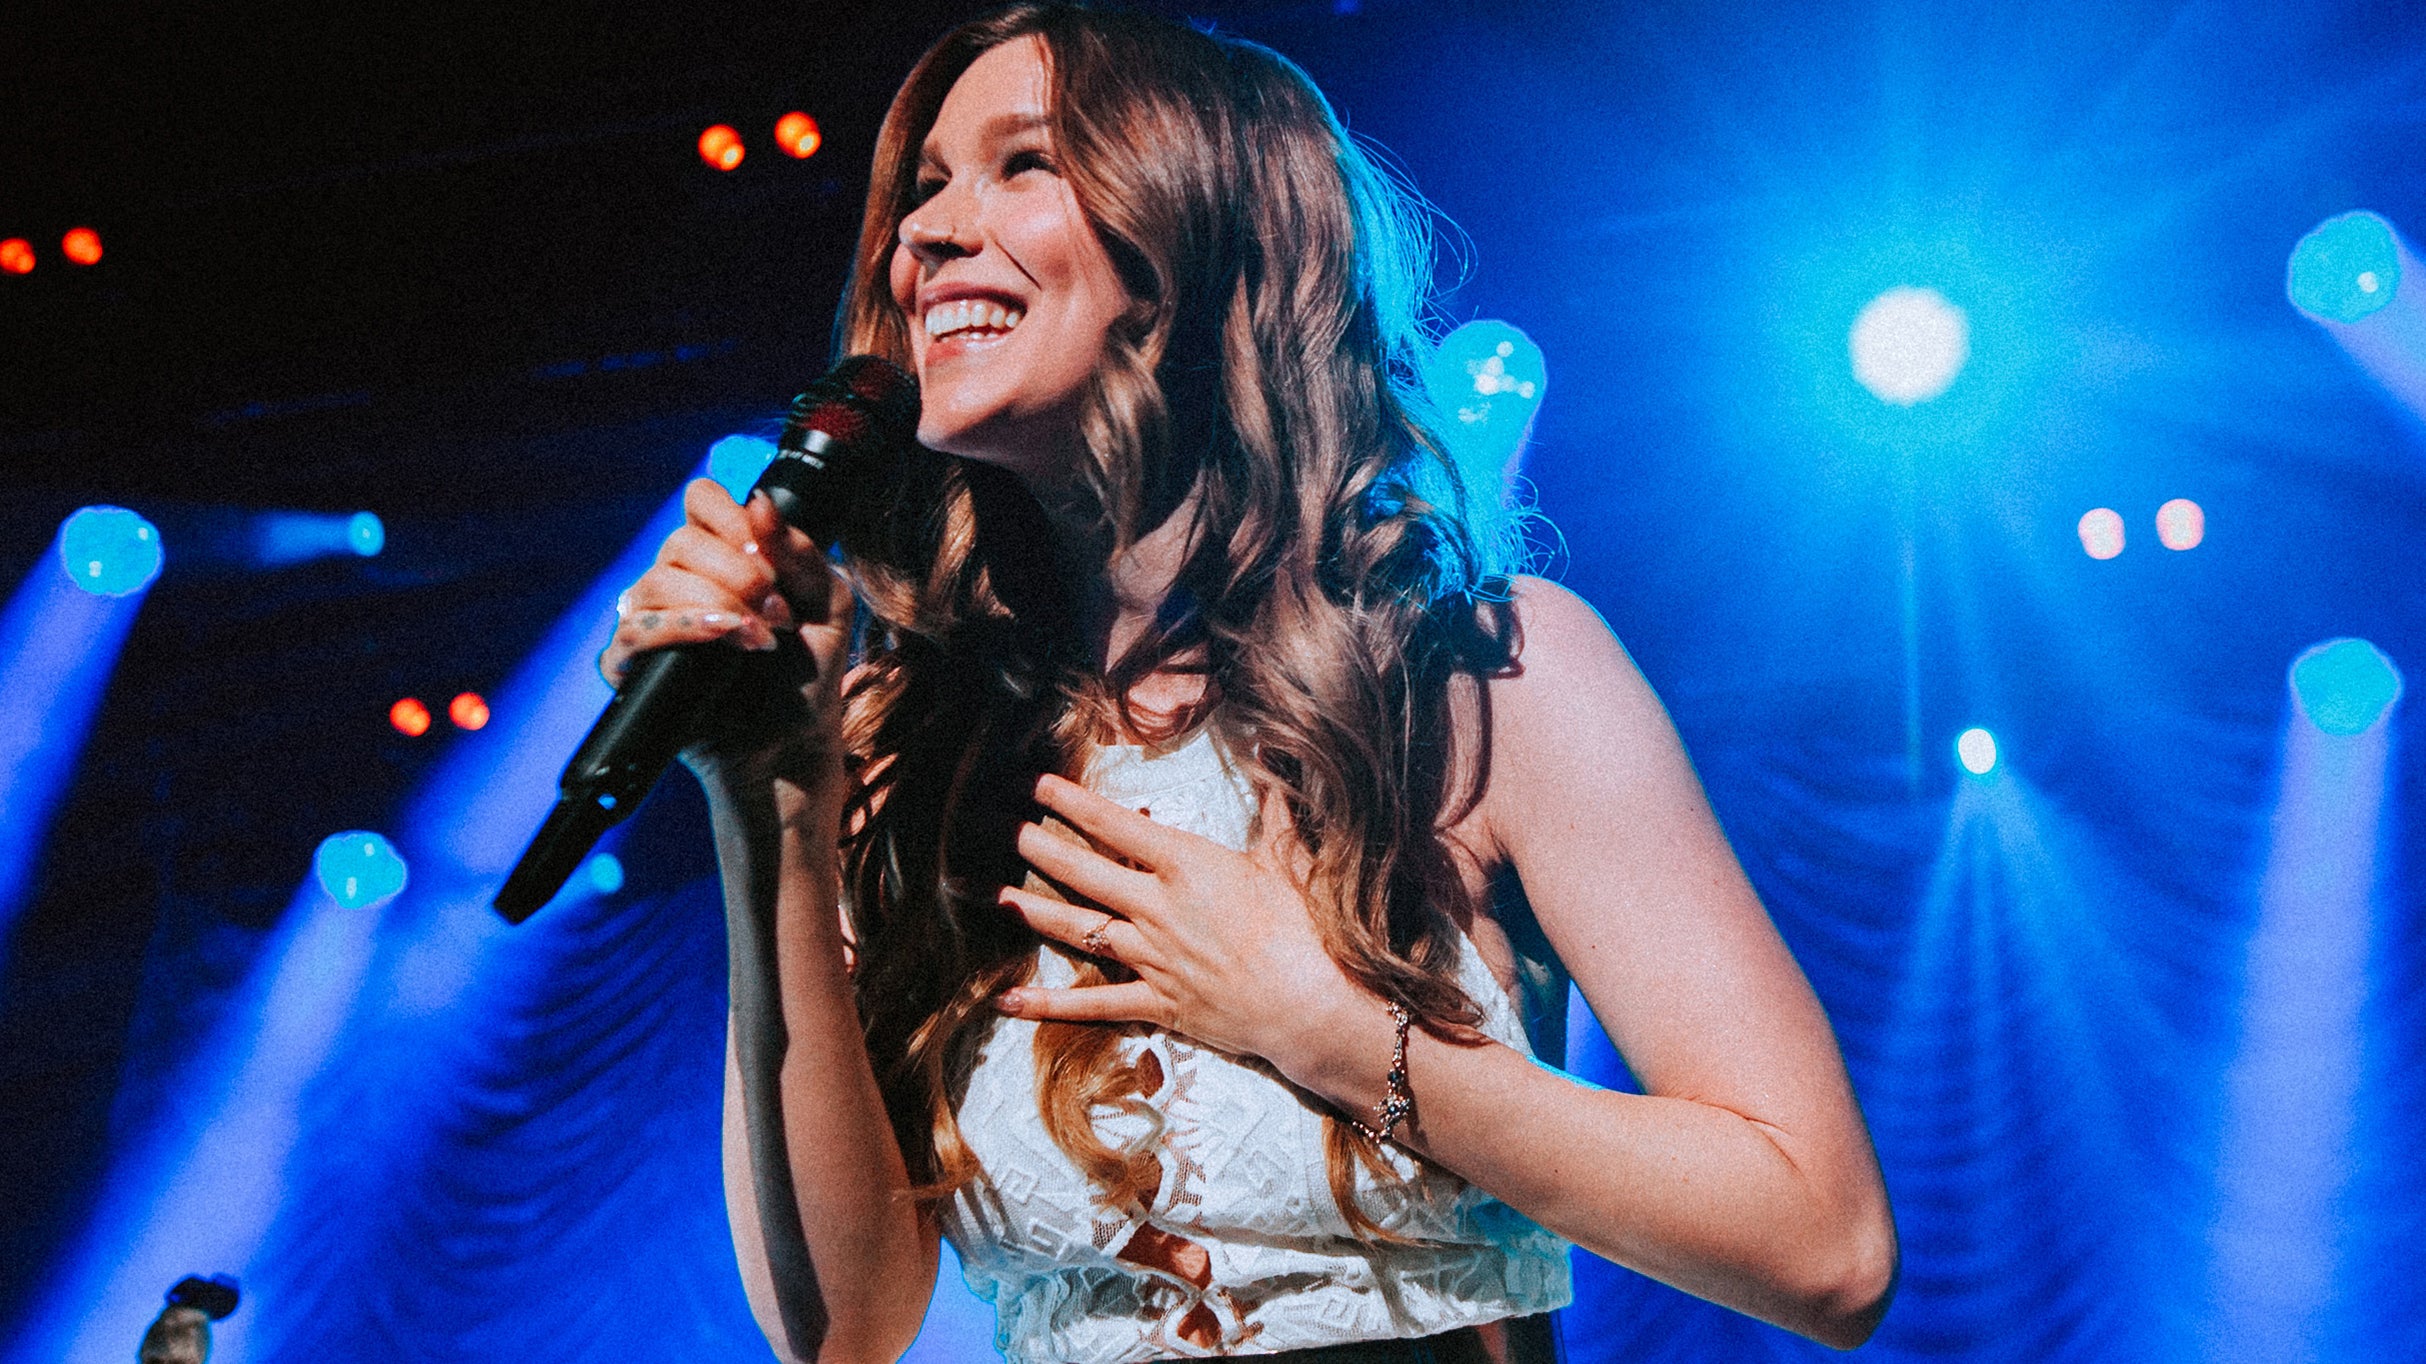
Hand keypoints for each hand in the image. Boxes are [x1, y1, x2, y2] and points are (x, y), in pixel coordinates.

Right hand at [601, 478, 855, 782]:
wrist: (793, 745)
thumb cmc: (808, 674)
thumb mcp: (828, 603)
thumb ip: (799, 550)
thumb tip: (759, 501)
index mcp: (722, 556)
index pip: (701, 500)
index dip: (732, 519)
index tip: (769, 561)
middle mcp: (680, 580)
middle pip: (681, 541)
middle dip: (738, 574)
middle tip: (778, 615)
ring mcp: (652, 620)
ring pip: (657, 581)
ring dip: (719, 604)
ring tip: (760, 640)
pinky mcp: (633, 665)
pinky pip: (634, 630)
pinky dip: (682, 628)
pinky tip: (724, 639)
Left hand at [996, 773, 1371, 1076]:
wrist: (1314, 1004)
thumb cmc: (1307, 928)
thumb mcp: (1290, 857)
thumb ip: (1272, 805)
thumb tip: (1270, 748)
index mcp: (1187, 865)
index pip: (1116, 826)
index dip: (1072, 803)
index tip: (1038, 785)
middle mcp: (1158, 908)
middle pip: (1084, 872)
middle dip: (1040, 847)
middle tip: (1004, 828)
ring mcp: (1152, 958)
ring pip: (1079, 929)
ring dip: (1035, 912)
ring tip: (998, 897)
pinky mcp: (1157, 1002)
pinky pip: (1094, 1004)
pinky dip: (1049, 1005)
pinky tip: (1007, 1001)